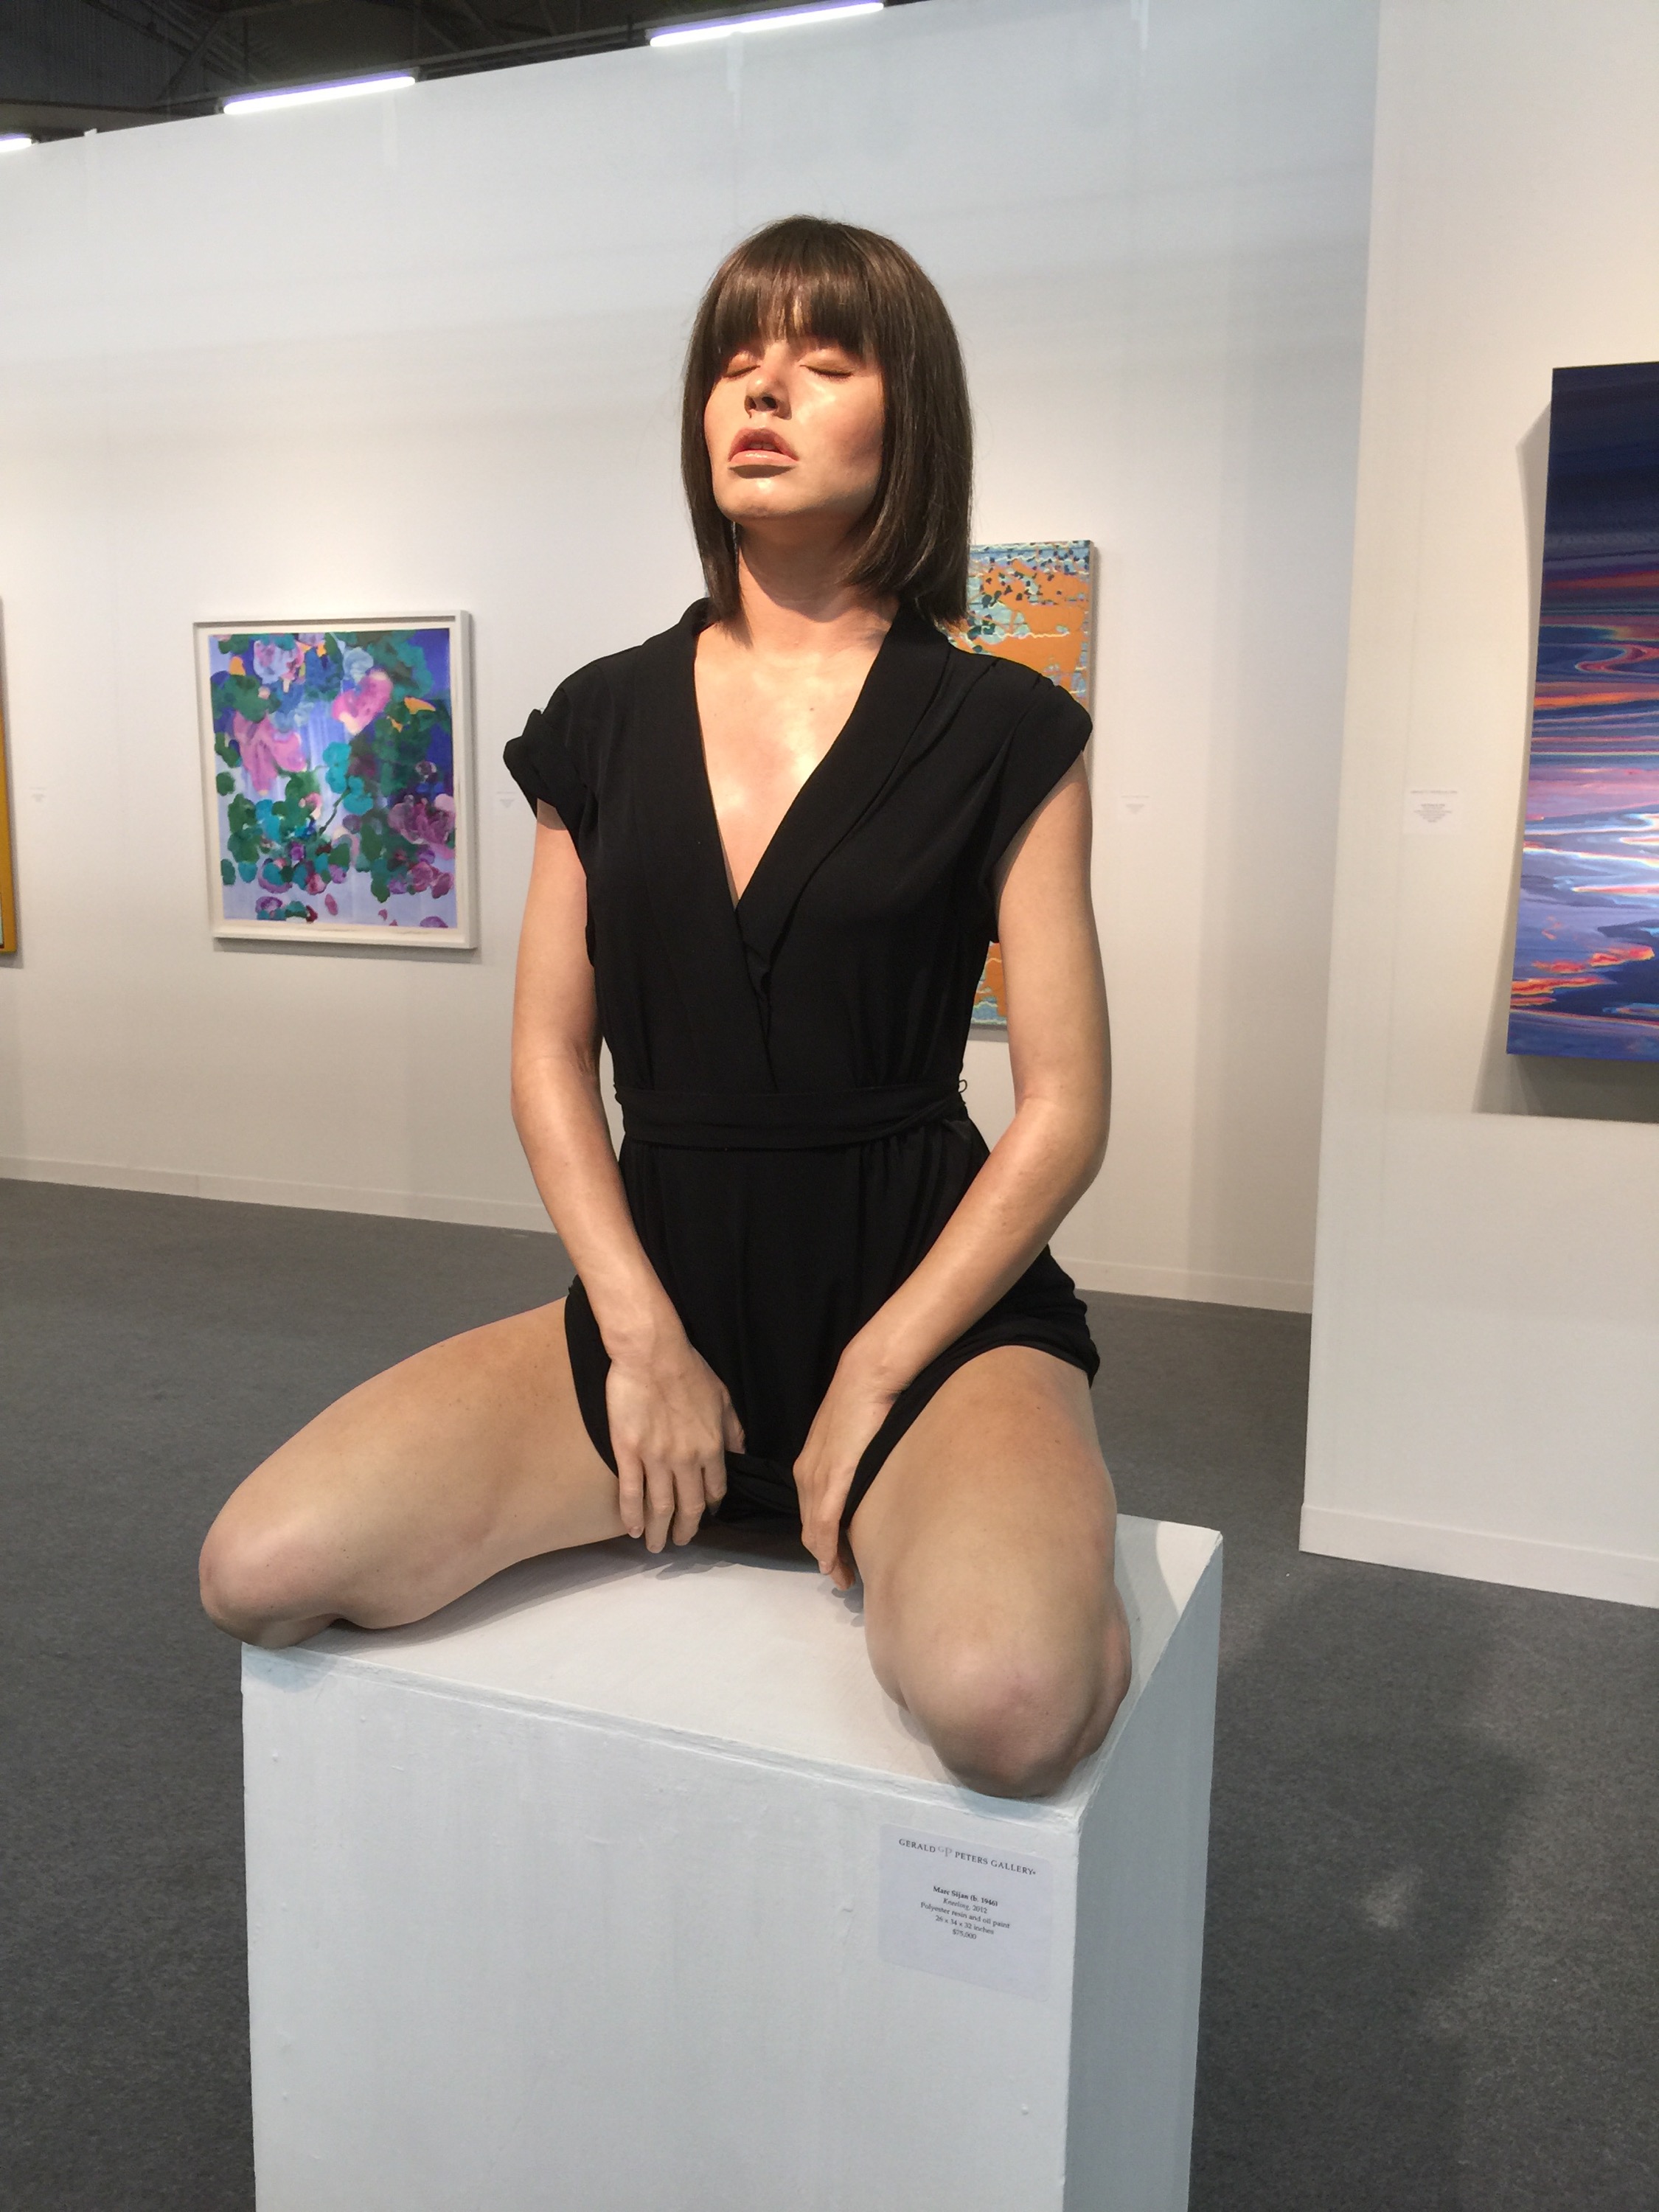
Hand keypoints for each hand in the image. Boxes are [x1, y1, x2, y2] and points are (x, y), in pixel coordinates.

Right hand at [606, 1334, 744, 1552]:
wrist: (653, 1354)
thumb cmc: (690, 1370)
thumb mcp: (723, 1398)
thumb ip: (732, 1429)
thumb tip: (740, 1452)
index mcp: (712, 1447)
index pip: (715, 1489)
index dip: (710, 1507)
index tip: (703, 1516)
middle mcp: (687, 1460)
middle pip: (689, 1506)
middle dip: (686, 1530)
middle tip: (679, 1543)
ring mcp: (656, 1458)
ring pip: (660, 1506)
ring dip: (659, 1531)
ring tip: (655, 1546)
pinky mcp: (629, 1452)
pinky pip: (631, 1491)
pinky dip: (632, 1515)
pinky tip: (632, 1530)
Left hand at [793, 1353, 900, 1589]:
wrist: (868, 1375)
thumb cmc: (867, 1400)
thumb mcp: (853, 1437)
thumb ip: (853, 1460)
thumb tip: (867, 1478)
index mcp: (811, 1465)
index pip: (812, 1513)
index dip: (823, 1540)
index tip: (837, 1558)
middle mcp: (807, 1475)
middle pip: (811, 1528)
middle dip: (826, 1556)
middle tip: (843, 1578)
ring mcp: (818, 1478)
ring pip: (816, 1531)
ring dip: (830, 1558)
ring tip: (844, 1579)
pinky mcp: (833, 1479)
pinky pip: (825, 1523)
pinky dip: (829, 1548)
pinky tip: (834, 1565)